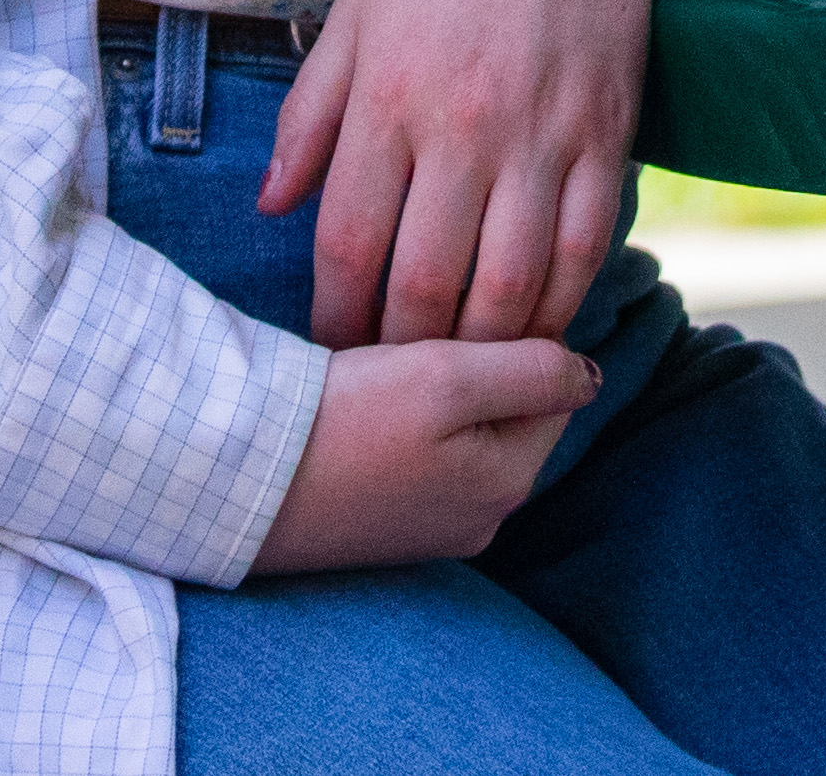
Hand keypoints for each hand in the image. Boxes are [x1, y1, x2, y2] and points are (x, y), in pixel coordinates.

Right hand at [249, 338, 597, 574]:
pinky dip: (403, 424)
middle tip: (422, 324)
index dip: (519, 330)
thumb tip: (589, 373)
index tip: (469, 297)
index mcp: (507, 483)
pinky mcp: (382, 525)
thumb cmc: (345, 422)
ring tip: (388, 355)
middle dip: (479, 365)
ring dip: (438, 394)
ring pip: (462, 435)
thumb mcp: (447, 379)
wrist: (236, 479)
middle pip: (508, 413)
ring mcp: (428, 528)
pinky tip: (366, 397)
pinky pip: (418, 460)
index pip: (552, 387)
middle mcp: (479, 518)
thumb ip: (530, 369)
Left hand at [261, 0, 689, 345]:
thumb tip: (269, 205)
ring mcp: (543, 139)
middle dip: (402, 351)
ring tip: (459, 367)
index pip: (350, 243)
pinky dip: (561, 307)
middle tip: (393, 375)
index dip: (336, 316)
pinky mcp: (607, 139)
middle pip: (426, 284)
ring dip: (482, 349)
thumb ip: (309, 115)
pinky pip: (585, 253)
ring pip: (511, 289)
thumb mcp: (355, 16)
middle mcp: (464, 128)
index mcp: (389, 97)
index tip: (332, 346)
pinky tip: (536, 328)